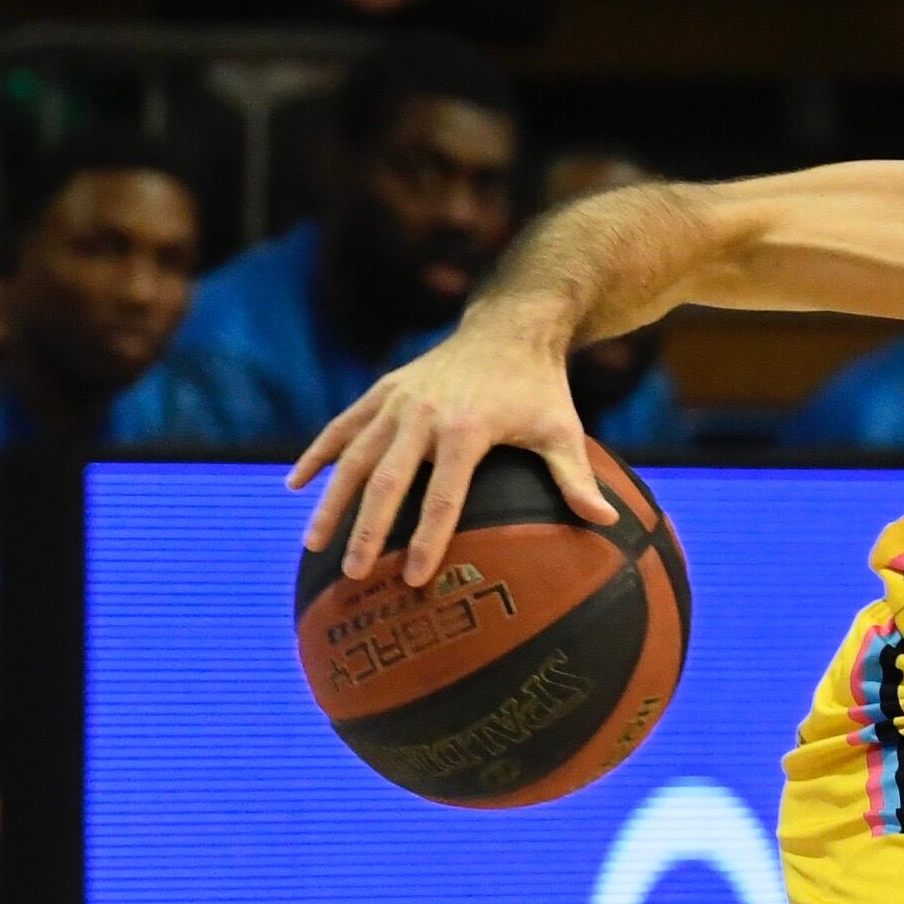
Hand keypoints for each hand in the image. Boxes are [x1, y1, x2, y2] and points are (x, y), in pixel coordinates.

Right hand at [292, 315, 606, 584]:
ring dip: (331, 501)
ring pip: (353, 455)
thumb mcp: (561, 430)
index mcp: (466, 429)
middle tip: (355, 575)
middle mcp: (423, 414)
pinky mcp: (382, 390)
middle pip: (386, 480)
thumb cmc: (539, 387)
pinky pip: (342, 426)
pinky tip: (296, 485)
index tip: (414, 578)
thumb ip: (576, 479)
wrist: (509, 325)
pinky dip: (318, 454)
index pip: (443, 495)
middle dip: (369, 530)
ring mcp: (397, 400)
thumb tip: (607, 524)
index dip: (428, 539)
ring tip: (313, 545)